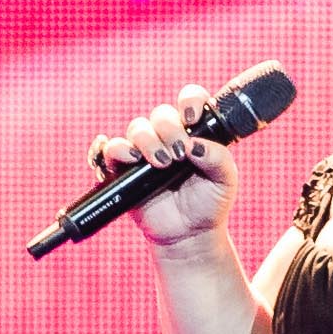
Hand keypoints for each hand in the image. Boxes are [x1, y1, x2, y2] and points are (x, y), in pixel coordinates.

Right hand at [93, 84, 236, 250]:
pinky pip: (107, 151)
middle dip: (169, 130)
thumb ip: (218, 158)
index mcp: (194, 132)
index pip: (189, 99)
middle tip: (178, 155)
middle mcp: (167, 137)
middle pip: (160, 114)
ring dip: (146, 141)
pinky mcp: (124, 171)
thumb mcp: (225, 180)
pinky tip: (126, 158)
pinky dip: (109, 149)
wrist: (190, 234)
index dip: (190, 100)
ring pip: (136, 129)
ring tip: (160, 163)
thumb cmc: (210, 203)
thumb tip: (194, 145)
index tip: (193, 117)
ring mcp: (144, 152)